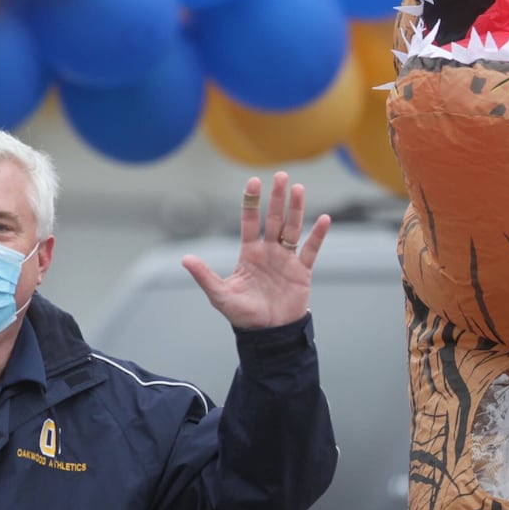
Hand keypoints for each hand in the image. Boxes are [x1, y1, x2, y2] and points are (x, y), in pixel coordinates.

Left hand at [182, 171, 330, 329]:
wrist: (268, 334)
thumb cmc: (243, 315)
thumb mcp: (220, 295)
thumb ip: (205, 275)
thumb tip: (184, 258)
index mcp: (249, 253)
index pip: (250, 221)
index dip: (252, 202)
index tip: (253, 182)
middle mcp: (269, 252)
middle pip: (274, 219)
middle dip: (277, 198)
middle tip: (281, 175)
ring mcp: (287, 260)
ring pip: (293, 228)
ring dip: (297, 209)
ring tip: (299, 188)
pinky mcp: (302, 271)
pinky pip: (310, 250)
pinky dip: (318, 235)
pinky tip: (324, 219)